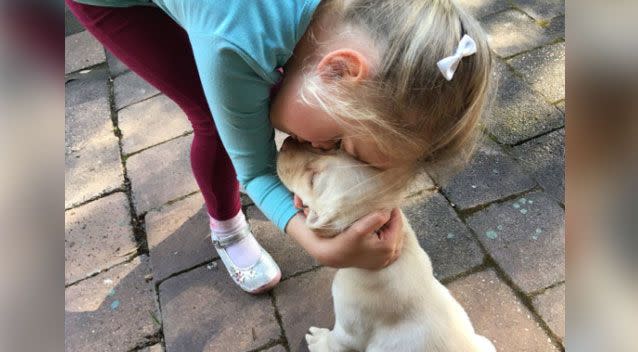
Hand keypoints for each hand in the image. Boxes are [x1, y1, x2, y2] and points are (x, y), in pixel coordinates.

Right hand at [285, 208, 403, 269]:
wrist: (332, 255)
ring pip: (395, 237)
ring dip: (389, 228)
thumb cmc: (344, 241)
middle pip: (398, 230)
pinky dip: (387, 237)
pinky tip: (378, 232)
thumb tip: (388, 211)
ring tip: (378, 219)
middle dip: (391, 219)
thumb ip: (377, 218)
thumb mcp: (359, 228)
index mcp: (389, 246)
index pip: (398, 222)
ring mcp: (386, 260)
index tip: (384, 201)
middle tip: (381, 208)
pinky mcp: (381, 262)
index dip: (392, 210)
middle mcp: (391, 256)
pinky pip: (391, 246)